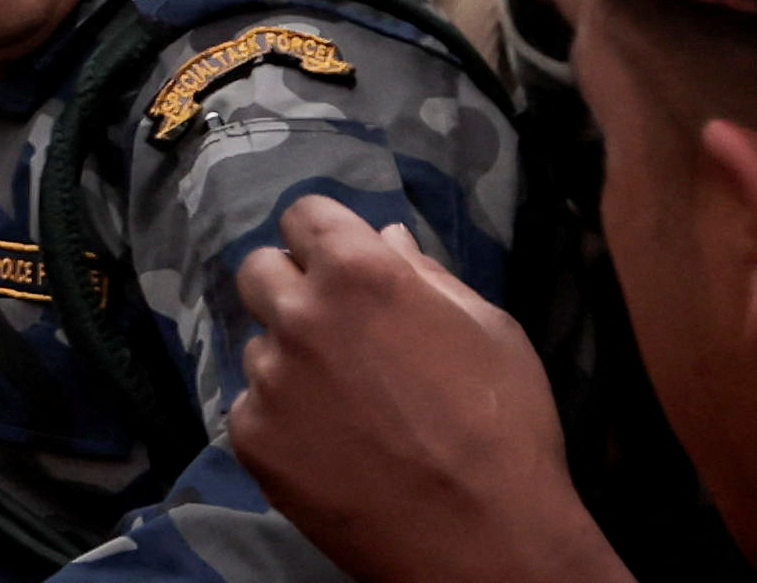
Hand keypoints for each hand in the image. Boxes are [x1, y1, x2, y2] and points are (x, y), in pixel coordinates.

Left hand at [232, 198, 624, 582]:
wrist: (485, 542)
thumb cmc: (504, 430)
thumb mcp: (489, 331)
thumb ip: (426, 275)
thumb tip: (386, 236)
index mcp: (359, 272)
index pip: (304, 215)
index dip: (323, 237)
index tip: (338, 262)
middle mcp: (300, 314)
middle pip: (260, 270)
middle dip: (292, 287)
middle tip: (334, 330)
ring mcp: (270, 379)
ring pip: (260, 345)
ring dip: (290, 361)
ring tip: (348, 406)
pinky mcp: (253, 438)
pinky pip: (252, 407)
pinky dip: (282, 420)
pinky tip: (331, 447)